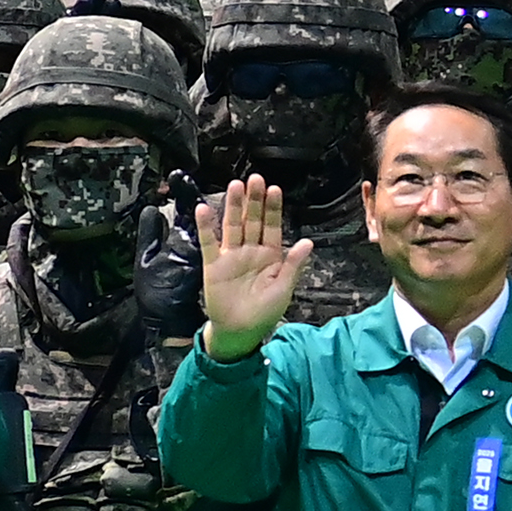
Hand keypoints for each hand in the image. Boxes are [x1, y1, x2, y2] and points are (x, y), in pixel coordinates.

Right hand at [195, 173, 307, 353]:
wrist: (240, 331)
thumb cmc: (265, 312)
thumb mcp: (284, 288)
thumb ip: (294, 264)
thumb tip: (308, 242)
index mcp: (271, 256)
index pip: (273, 227)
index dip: (273, 209)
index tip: (274, 190)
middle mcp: (251, 251)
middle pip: (252, 220)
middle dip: (254, 200)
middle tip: (255, 179)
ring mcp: (232, 256)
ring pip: (233, 226)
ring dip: (234, 206)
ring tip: (235, 186)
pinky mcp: (214, 265)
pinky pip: (209, 243)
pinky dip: (206, 227)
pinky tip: (204, 209)